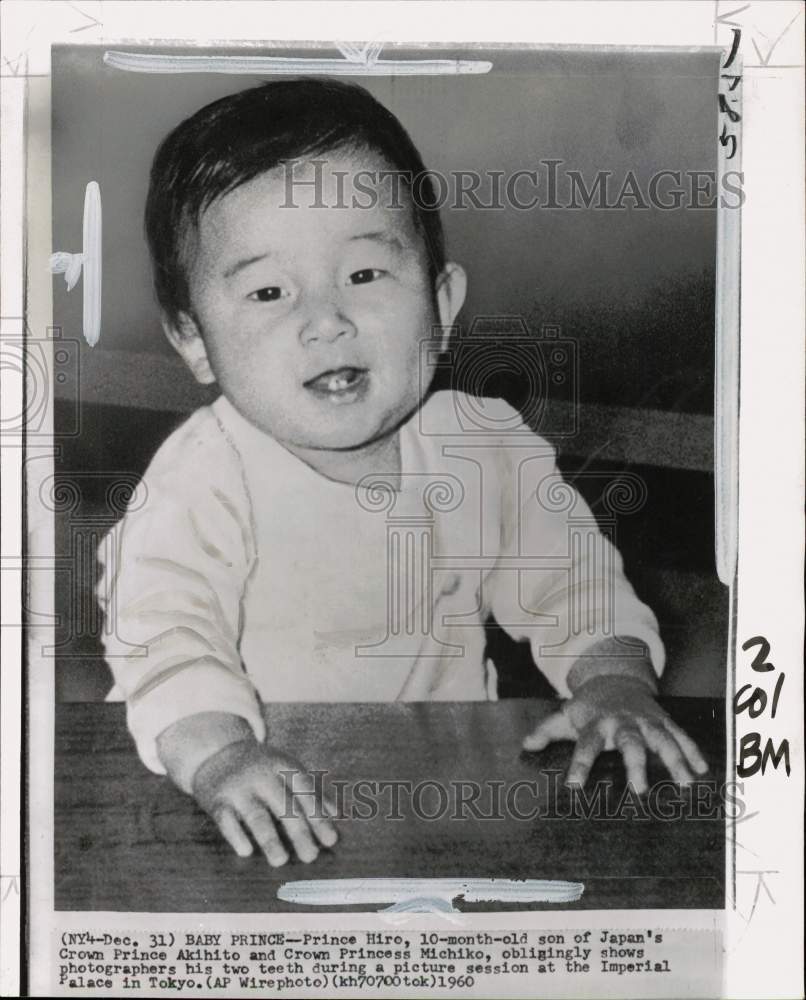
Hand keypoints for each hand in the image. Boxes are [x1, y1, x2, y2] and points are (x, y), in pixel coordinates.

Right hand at [192, 738, 337, 865]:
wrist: (216, 753)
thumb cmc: (261, 769)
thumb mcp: (286, 771)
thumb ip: (312, 792)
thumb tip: (338, 815)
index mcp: (282, 766)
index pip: (304, 790)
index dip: (318, 814)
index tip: (330, 840)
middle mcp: (261, 775)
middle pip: (283, 804)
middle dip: (298, 831)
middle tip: (310, 857)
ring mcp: (238, 787)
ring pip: (256, 815)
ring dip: (269, 838)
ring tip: (281, 861)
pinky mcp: (216, 800)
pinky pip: (225, 819)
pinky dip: (236, 835)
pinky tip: (246, 852)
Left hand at [522, 675, 707, 792]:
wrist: (616, 678)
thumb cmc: (589, 707)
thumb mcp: (566, 715)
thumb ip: (547, 731)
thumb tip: (526, 744)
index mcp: (597, 725)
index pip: (586, 746)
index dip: (579, 765)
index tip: (574, 786)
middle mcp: (623, 723)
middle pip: (630, 744)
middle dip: (635, 765)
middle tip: (640, 790)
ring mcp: (646, 721)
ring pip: (663, 740)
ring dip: (676, 760)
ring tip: (687, 784)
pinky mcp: (663, 721)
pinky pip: (681, 736)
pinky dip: (693, 751)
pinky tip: (703, 769)